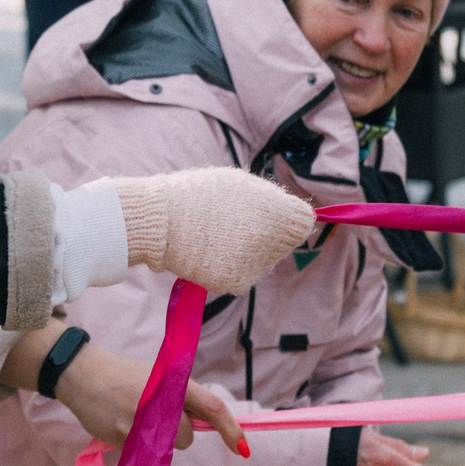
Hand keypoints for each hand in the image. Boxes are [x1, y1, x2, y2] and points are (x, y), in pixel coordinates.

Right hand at [0, 322, 246, 455]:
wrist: (84, 374)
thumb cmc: (126, 376)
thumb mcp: (159, 376)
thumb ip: (182, 397)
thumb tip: (206, 423)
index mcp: (174, 382)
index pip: (211, 408)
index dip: (231, 429)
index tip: (242, 448)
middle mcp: (161, 402)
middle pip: (188, 437)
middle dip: (178, 432)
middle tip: (155, 414)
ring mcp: (142, 422)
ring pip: (167, 447)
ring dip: (158, 440)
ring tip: (136, 417)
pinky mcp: (124, 437)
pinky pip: (143, 452)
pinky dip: (136, 443)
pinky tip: (121, 423)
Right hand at [107, 167, 316, 294]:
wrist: (160, 220)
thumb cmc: (199, 195)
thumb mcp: (241, 183)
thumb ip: (273, 199)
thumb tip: (296, 215)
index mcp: (275, 210)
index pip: (304, 222)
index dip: (289, 218)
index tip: (274, 216)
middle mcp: (269, 239)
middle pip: (286, 244)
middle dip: (271, 236)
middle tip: (237, 225)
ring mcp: (253, 263)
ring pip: (264, 262)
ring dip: (251, 253)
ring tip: (219, 237)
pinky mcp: (235, 282)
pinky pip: (244, 276)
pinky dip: (232, 268)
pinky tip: (212, 253)